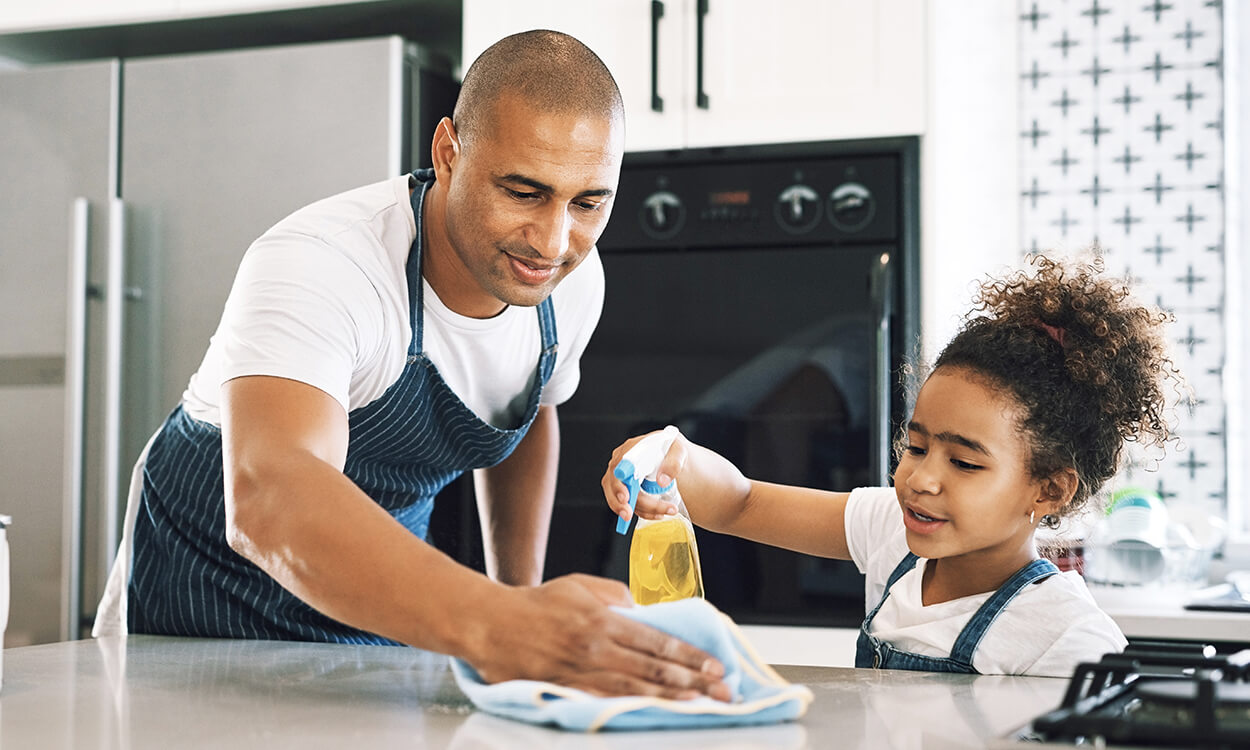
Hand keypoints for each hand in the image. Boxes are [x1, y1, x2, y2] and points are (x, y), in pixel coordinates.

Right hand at [465, 574, 730, 700]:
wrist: (490, 623)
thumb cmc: (536, 602)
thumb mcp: (579, 585)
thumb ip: (615, 595)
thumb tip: (643, 610)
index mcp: (602, 618)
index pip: (655, 639)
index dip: (688, 655)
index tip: (714, 664)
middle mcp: (595, 646)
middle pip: (652, 667)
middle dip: (692, 680)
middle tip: (721, 690)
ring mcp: (580, 671)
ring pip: (633, 688)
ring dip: (670, 698)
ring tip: (699, 704)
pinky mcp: (565, 689)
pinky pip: (605, 700)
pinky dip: (632, 707)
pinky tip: (652, 711)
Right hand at [601, 430, 688, 523]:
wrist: (672, 456)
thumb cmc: (671, 449)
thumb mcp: (679, 451)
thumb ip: (673, 464)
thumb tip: (662, 481)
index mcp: (632, 449)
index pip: (619, 467)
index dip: (619, 484)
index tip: (625, 498)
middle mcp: (622, 462)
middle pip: (616, 485)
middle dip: (623, 505)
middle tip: (632, 515)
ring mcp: (621, 476)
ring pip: (619, 498)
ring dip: (638, 511)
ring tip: (660, 514)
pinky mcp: (625, 488)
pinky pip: (627, 504)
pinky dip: (642, 512)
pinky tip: (657, 513)